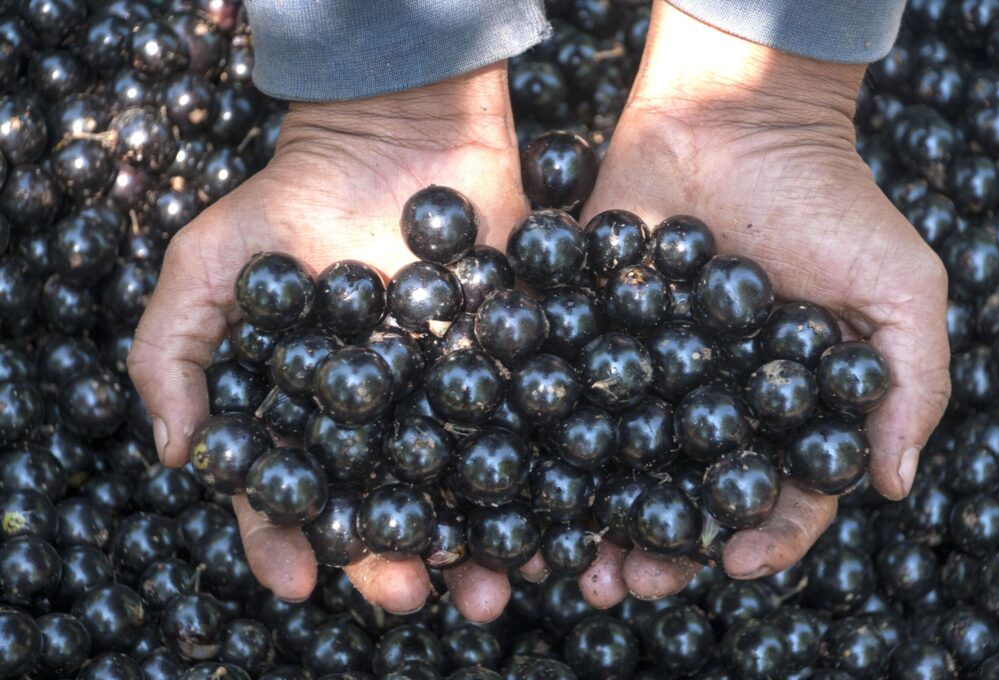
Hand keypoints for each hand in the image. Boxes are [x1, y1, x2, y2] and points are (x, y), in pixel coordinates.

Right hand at [129, 64, 539, 619]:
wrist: (402, 130)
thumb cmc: (296, 192)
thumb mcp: (211, 261)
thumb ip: (177, 349)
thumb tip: (177, 455)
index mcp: (309, 407)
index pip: (292, 490)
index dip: (285, 541)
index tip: (294, 582)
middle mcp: (380, 415)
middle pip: (385, 506)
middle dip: (392, 560)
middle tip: (410, 597)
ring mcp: (448, 394)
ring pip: (458, 490)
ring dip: (473, 545)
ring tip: (488, 589)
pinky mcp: (510, 365)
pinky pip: (525, 435)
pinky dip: (538, 481)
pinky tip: (547, 527)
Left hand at [577, 2, 950, 590]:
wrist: (733, 119)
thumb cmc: (829, 200)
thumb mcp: (899, 287)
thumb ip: (910, 383)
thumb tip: (894, 486)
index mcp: (781, 410)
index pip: (776, 495)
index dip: (760, 538)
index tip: (730, 563)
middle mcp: (708, 405)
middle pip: (682, 495)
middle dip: (658, 546)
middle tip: (627, 584)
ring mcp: (642, 374)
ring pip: (615, 464)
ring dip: (591, 517)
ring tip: (567, 561)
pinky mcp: (585, 333)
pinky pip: (562, 397)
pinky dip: (540, 440)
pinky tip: (520, 478)